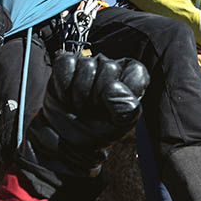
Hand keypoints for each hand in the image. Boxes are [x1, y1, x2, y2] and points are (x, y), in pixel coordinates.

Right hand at [25, 52, 148, 177]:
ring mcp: (88, 64)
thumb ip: (126, 109)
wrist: (65, 137)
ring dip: (79, 93)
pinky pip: (66, 62)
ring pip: (87, 64)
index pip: (136, 71)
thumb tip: (114, 89)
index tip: (113, 107)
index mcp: (130, 81)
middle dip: (98, 94)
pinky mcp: (67, 63)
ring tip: (80, 105)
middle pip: (110, 67)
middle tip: (93, 109)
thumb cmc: (96, 130)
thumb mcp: (118, 126)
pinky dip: (63, 84)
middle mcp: (111, 68)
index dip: (123, 90)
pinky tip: (66, 96)